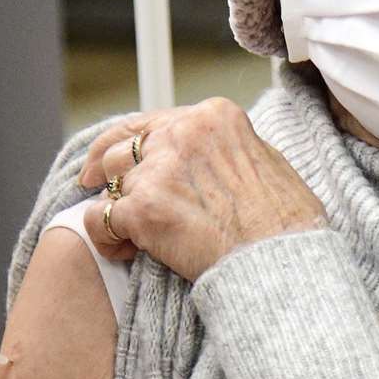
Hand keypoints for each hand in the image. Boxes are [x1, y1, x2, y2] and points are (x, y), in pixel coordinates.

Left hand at [81, 98, 326, 280]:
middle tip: (92, 185)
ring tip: (126, 235)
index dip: (125, 141)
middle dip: (106, 170)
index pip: (151, 121)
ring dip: (114, 207)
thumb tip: (211, 156)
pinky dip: (104, 236)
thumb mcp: (267, 161)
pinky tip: (121, 250)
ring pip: (111, 183)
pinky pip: (99, 219)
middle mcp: (182, 134)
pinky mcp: (143, 209)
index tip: (109, 157)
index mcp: (214, 117)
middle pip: (123, 148)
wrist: (281, 261)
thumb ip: (228, 149)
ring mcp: (159, 171)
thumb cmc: (286, 223)